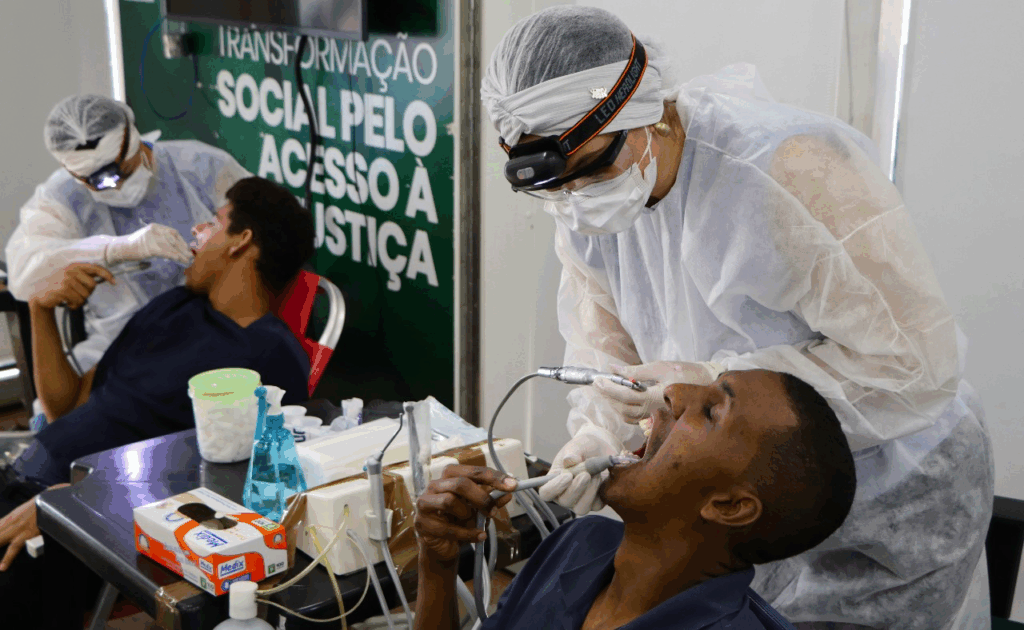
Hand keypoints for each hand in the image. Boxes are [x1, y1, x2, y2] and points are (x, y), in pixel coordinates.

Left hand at [0, 484, 68, 569]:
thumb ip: (12, 522)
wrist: (51, 500)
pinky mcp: (26, 534)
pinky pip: (14, 548)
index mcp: (7, 519)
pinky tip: (2, 567)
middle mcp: (8, 524)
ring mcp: (16, 529)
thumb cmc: (39, 506)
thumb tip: (4, 528)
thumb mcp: (22, 512)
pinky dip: (7, 558)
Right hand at [31, 263, 115, 309]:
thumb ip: (85, 276)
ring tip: (70, 298)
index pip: (95, 268)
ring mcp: (66, 280)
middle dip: (88, 293)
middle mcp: (71, 271)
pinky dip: (74, 305)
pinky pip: (78, 301)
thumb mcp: (72, 277)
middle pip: (93, 285)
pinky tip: (67, 303)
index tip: (114, 281)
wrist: (40, 295)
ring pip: (86, 295)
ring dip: (80, 301)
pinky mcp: (63, 289)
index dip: (106, 274)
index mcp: (75, 266)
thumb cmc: (60, 287)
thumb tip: (105, 278)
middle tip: (77, 294)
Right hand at [104, 223, 192, 265]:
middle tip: (190, 255)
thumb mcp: (149, 238)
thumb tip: (176, 248)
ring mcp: (151, 239)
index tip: (187, 248)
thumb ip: (161, 240)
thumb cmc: (135, 246)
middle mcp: (154, 230)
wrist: (120, 249)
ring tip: (187, 261)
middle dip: (183, 248)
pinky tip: (180, 261)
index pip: (173, 232)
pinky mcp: (150, 248)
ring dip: (181, 254)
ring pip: (171, 247)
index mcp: (155, 227)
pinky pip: (166, 253)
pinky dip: (175, 257)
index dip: (181, 241)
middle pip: (174, 239)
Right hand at [415, 465, 516, 564]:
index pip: (472, 471)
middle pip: (459, 484)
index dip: (493, 477)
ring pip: (449, 501)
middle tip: (493, 510)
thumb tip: (508, 493)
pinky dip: (467, 534)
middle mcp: (435, 486)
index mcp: (449, 476)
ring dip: (468, 515)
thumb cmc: (459, 521)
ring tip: (474, 523)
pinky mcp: (422, 523)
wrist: (443, 545)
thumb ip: (492, 500)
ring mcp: (425, 504)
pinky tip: (477, 536)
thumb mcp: (479, 509)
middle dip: (481, 497)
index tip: (512, 484)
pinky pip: (447, 528)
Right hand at [538, 424, 620, 514]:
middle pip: (565, 501)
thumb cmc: (584, 448)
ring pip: (581, 508)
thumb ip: (572, 452)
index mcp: (554, 480)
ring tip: (596, 475)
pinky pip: (596, 505)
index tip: (567, 476)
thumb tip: (570, 461)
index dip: (555, 488)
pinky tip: (603, 479)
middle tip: (586, 474)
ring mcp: (580, 500)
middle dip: (576, 488)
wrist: (601, 449)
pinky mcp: (595, 502)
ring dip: (589, 492)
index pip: (546, 492)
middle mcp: (565, 494)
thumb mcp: (577, 445)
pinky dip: (600, 492)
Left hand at [594, 361, 721, 422]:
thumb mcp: (659, 367)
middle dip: (607, 395)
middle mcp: (653, 411)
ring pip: (627, 415)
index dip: (608, 388)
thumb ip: (634, 370)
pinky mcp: (656, 417)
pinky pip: (634, 418)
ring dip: (613, 403)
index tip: (597, 379)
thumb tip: (613, 368)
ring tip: (606, 389)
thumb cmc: (685, 372)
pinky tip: (620, 399)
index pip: (624, 396)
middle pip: (622, 408)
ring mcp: (655, 416)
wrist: (707, 383)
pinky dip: (623, 409)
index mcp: (654, 398)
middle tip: (598, 383)